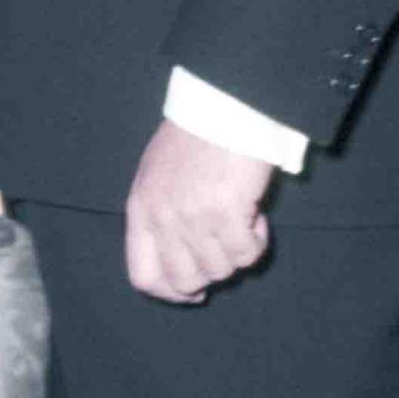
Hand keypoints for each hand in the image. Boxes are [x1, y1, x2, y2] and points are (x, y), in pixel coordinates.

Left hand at [124, 119, 272, 303]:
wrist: (223, 105)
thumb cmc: (195, 135)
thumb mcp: (158, 175)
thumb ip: (160, 217)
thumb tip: (178, 264)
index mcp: (140, 208)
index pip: (143, 276)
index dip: (171, 292)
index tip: (194, 291)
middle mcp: (163, 218)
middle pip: (186, 280)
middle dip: (212, 272)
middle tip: (227, 247)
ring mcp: (193, 217)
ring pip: (221, 269)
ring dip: (237, 250)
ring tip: (240, 217)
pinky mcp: (227, 212)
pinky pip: (247, 253)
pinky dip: (257, 240)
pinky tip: (255, 214)